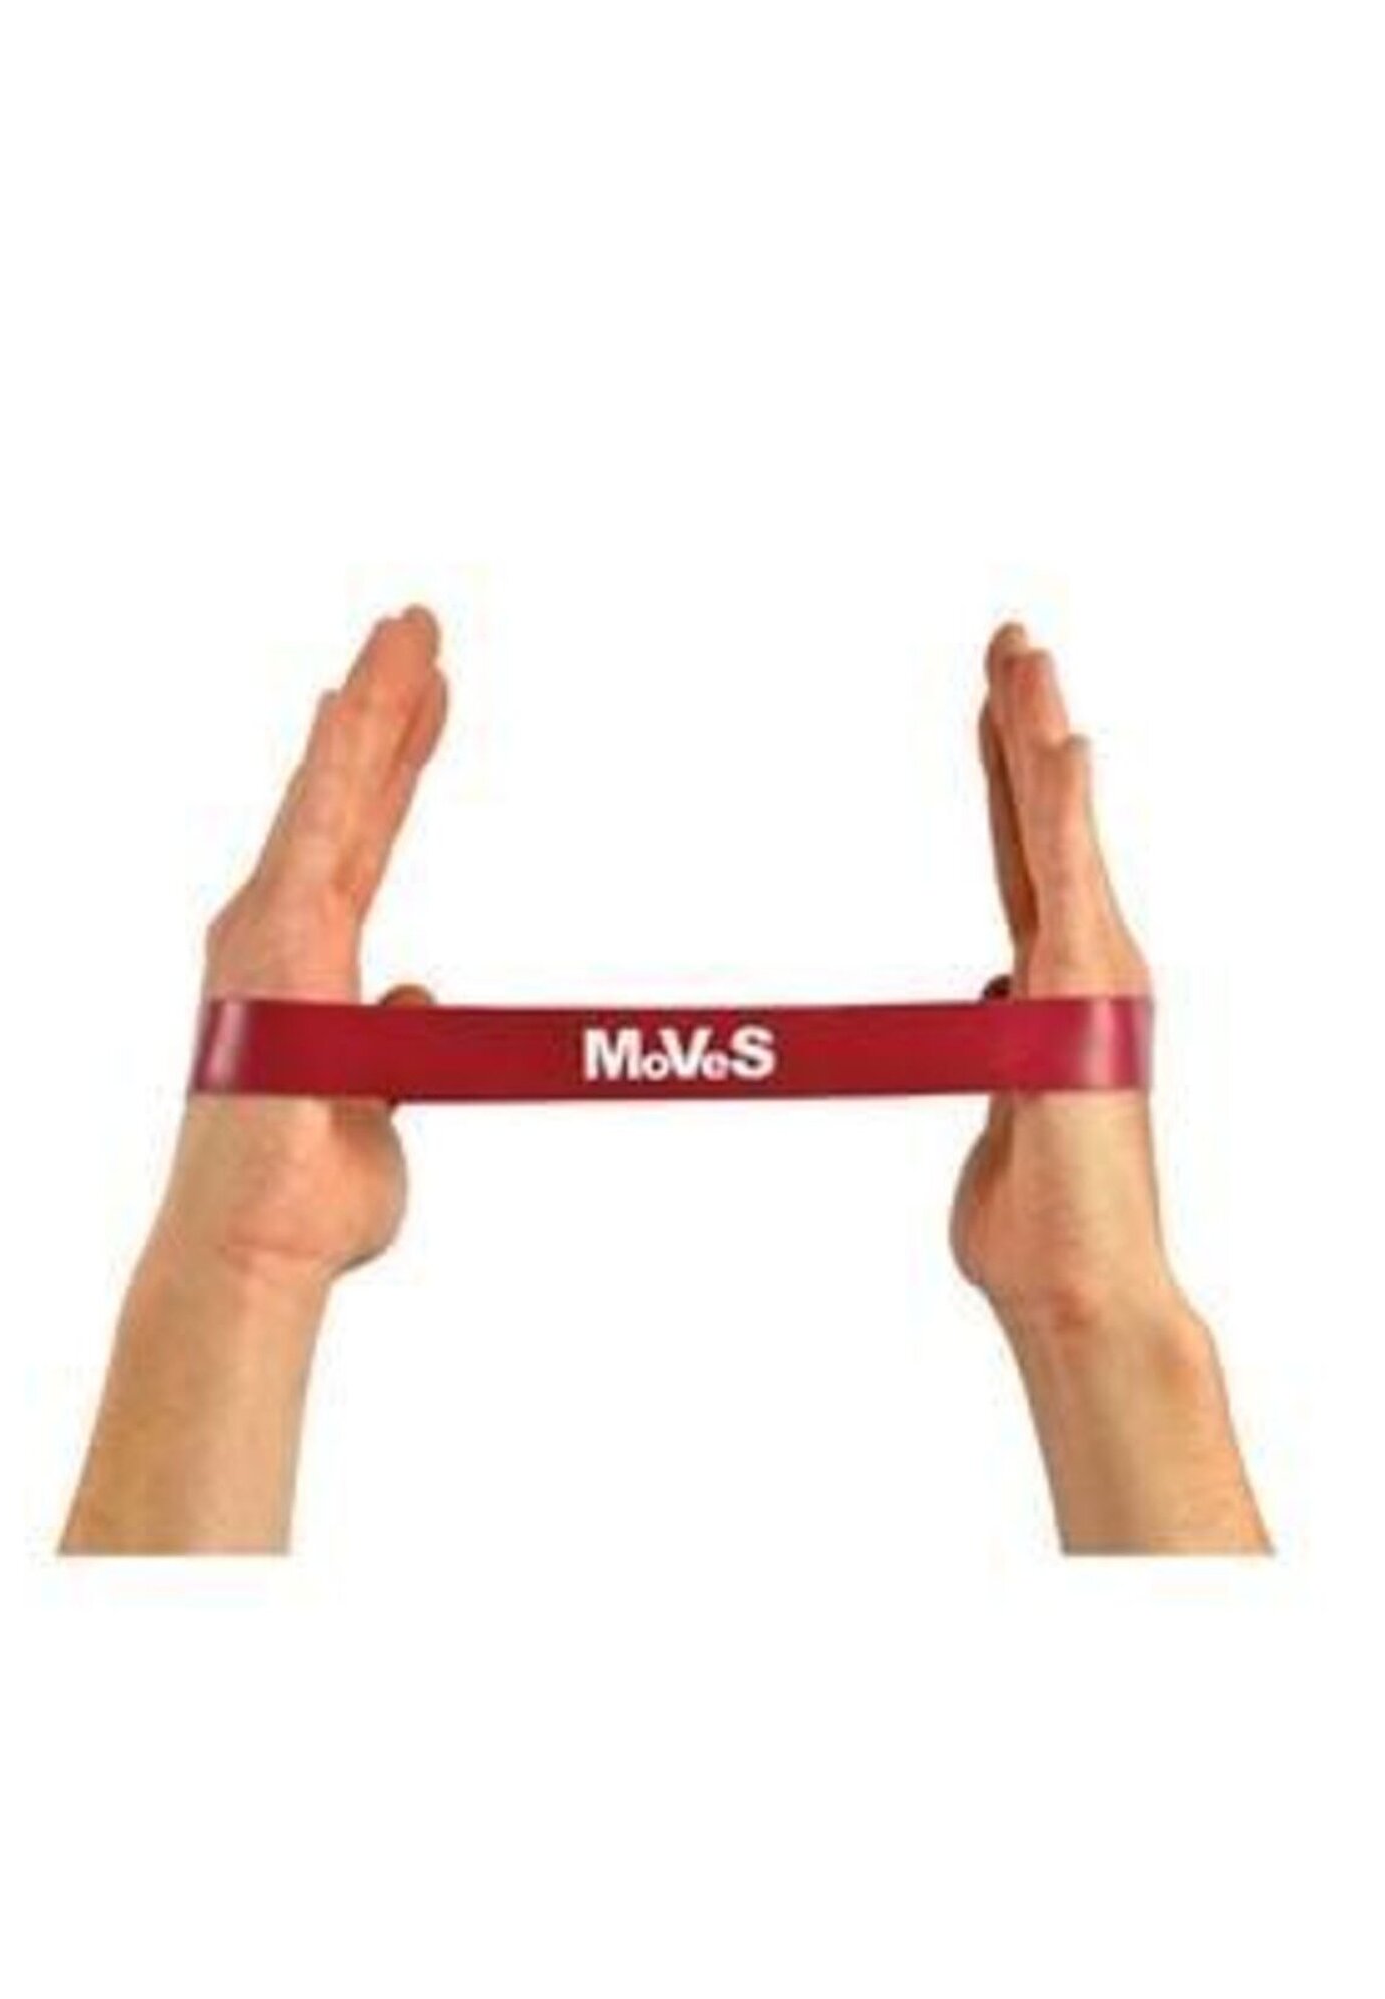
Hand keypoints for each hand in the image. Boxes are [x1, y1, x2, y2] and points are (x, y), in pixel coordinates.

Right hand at [162, 607, 447, 1286]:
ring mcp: (275, 925)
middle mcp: (280, 928)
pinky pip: (321, 823)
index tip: (421, 709)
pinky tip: (362, 693)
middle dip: (383, 711)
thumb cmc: (307, 1189)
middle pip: (348, 797)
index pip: (363, 841)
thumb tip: (414, 996)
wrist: (263, 1239)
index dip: (393, 769)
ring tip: (409, 631)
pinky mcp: (281, 933)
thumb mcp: (376, 1098)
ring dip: (371, 706)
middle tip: (417, 633)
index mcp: (306, 959)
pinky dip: (343, 755)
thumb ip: (394, 1038)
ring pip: (336, 790)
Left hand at [950, 624, 1267, 1551]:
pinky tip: (1063, 739)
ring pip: (1055, 826)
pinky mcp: (1081, 992)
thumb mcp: (1000, 1109)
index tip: (991, 712)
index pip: (1023, 857)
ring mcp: (1088, 971)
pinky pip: (1070, 878)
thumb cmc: (1034, 1217)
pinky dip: (1067, 806)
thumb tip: (991, 1011)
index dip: (1009, 781)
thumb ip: (995, 1049)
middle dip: (1022, 726)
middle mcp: (1081, 963)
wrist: (1073, 1275)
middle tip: (1007, 642)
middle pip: (1039, 821)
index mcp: (1053, 983)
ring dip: (1039, 732)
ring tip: (1021, 652)